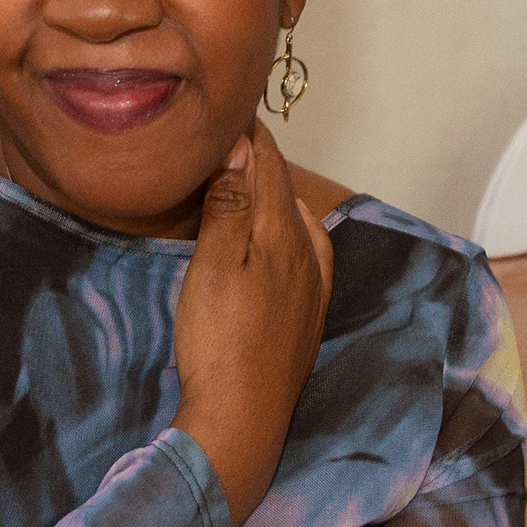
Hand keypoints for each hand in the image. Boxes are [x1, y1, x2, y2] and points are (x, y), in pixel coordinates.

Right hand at [171, 124, 333, 519]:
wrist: (242, 420)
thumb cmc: (220, 340)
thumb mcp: (214, 264)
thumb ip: (230, 205)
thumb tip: (242, 148)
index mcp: (284, 233)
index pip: (269, 164)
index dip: (247, 133)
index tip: (227, 106)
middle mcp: (309, 255)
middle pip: (285, 191)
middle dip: (259, 162)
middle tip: (229, 138)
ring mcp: (312, 290)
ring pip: (297, 223)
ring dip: (274, 196)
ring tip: (248, 181)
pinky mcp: (305, 320)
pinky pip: (305, 256)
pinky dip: (288, 232)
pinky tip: (279, 242)